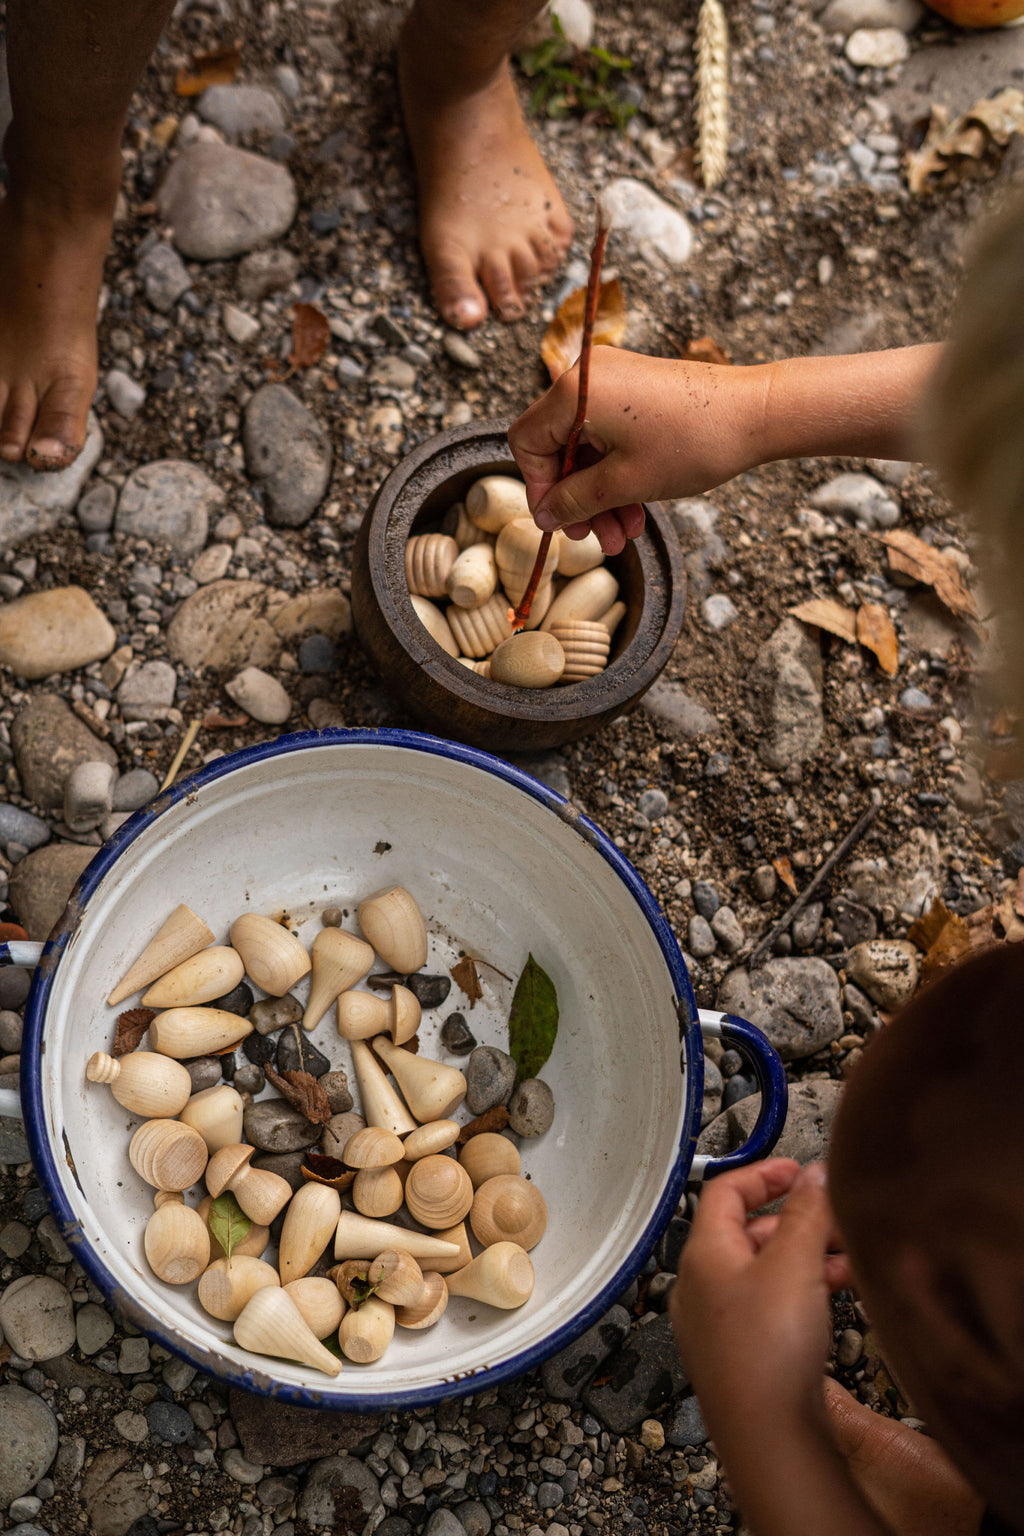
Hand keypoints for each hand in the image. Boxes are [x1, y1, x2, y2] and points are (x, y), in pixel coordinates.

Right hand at [507, 349, 770, 552]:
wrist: (755, 414)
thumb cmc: (692, 441)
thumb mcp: (624, 483)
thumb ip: (574, 500)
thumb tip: (545, 514)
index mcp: (573, 392)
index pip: (527, 442)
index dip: (539, 487)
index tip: (559, 521)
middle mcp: (587, 378)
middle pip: (558, 447)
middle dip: (576, 498)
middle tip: (593, 536)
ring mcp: (614, 381)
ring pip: (588, 448)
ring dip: (601, 494)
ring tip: (624, 533)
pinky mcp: (637, 389)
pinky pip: (611, 436)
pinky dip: (618, 472)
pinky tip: (637, 510)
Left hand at [670, 1160, 843, 1429]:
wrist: (768, 1436)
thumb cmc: (766, 1354)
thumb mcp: (794, 1263)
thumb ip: (805, 1212)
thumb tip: (812, 1175)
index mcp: (702, 1254)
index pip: (723, 1191)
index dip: (762, 1173)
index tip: (794, 1169)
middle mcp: (701, 1287)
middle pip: (747, 1232)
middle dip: (795, 1220)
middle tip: (833, 1216)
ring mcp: (718, 1325)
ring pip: (764, 1272)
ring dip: (805, 1257)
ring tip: (848, 1259)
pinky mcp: (741, 1356)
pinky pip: (771, 1307)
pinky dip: (802, 1291)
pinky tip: (837, 1296)